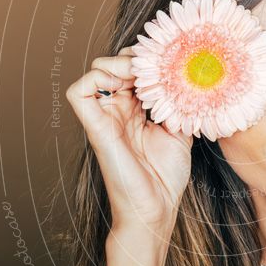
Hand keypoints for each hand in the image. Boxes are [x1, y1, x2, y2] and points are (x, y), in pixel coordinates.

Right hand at [65, 46, 192, 235]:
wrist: (156, 208)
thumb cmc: (166, 176)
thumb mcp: (180, 130)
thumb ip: (178, 103)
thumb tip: (187, 75)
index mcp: (136, 109)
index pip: (134, 68)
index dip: (150, 59)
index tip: (172, 64)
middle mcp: (117, 109)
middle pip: (117, 62)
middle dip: (139, 57)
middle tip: (161, 67)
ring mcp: (104, 117)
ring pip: (98, 69)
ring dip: (121, 64)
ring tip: (145, 77)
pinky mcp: (95, 127)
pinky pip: (78, 91)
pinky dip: (98, 77)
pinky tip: (127, 86)